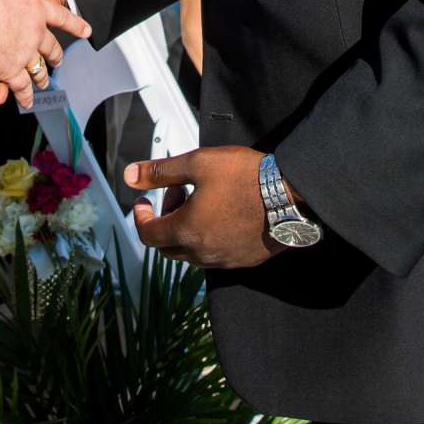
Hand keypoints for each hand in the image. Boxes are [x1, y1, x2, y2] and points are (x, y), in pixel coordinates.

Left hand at [125, 146, 279, 269]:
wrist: (292, 195)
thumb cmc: (246, 177)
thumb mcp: (198, 163)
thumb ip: (161, 172)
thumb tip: (131, 176)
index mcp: (187, 231)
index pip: (148, 234)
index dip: (141, 216)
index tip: (145, 201)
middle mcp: (203, 253)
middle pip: (167, 247)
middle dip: (165, 220)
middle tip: (178, 193)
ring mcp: (225, 260)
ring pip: (191, 253)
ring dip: (186, 231)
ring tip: (202, 202)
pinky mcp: (244, 260)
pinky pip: (216, 256)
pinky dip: (208, 239)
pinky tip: (222, 216)